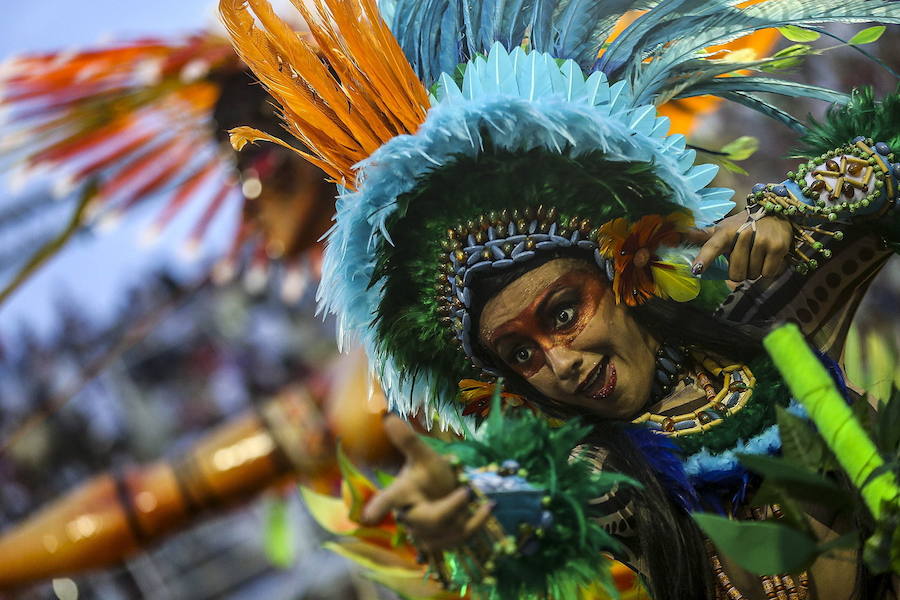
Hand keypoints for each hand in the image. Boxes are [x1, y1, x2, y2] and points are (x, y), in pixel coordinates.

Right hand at [361, 415, 493, 551]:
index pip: (387, 501)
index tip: (368, 516)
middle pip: (428, 521)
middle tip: (465, 492)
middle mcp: (410, 517)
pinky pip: (461, 539)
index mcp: (401, 494)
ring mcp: (424, 534)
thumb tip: (387, 415)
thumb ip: (407, 439)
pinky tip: (488, 508)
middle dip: (449, 509)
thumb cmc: (427, 472)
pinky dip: (477, 523)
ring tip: (477, 497)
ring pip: (447, 534)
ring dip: (466, 517)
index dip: (378, 508)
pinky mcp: (441, 543)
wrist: (439, 491)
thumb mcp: (422, 455)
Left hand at [688, 209, 791, 281]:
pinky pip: (767, 273)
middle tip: (744, 257)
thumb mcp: (724, 228)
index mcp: (725, 231)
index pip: (713, 247)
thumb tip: (682, 234)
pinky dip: (767, 270)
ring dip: (754, 270)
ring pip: (752, 275)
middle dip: (739, 271)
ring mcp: (762, 241)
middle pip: (735, 274)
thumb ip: (704, 235)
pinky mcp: (778, 247)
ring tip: (757, 254)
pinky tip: (768, 256)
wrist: (777, 212)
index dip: (704, 259)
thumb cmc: (744, 224)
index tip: (696, 270)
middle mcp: (743, 234)